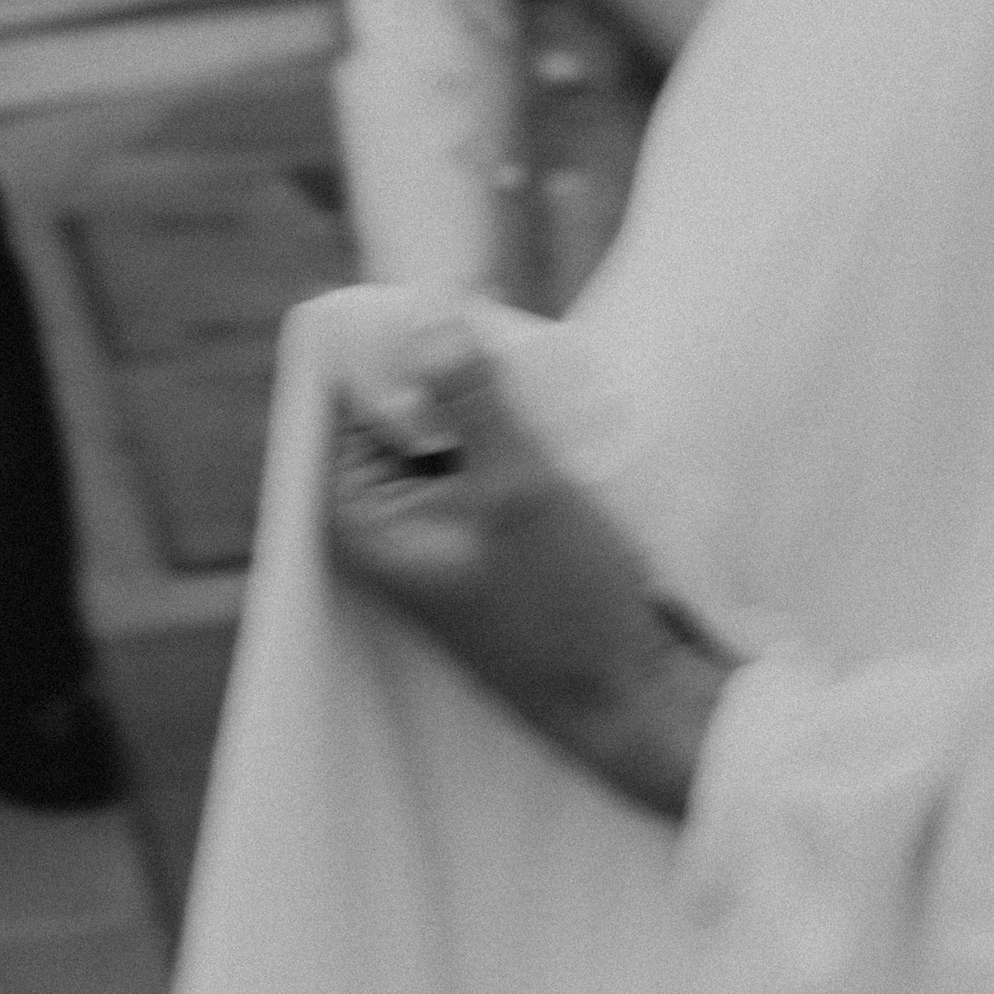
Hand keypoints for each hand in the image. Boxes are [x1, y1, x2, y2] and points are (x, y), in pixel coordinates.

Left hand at [326, 319, 731, 819]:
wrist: (638, 702)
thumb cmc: (568, 610)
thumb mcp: (521, 490)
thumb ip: (471, 399)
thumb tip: (428, 313)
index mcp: (362, 516)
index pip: (354, 393)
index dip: (403, 336)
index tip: (465, 291)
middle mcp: (389, 521)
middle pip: (404, 401)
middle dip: (456, 360)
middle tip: (516, 323)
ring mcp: (442, 527)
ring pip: (455, 424)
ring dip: (499, 395)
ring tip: (548, 375)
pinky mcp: (490, 533)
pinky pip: (491, 455)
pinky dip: (521, 429)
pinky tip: (564, 415)